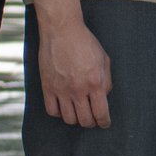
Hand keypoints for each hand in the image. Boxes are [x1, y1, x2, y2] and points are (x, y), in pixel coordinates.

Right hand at [39, 13, 113, 127]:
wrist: (62, 31)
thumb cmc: (85, 43)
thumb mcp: (104, 60)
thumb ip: (107, 81)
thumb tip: (104, 98)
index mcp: (95, 82)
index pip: (101, 113)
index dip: (104, 122)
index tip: (105, 124)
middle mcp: (78, 89)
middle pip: (85, 120)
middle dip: (91, 123)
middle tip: (93, 119)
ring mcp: (61, 90)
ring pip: (69, 119)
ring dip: (76, 119)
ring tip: (79, 113)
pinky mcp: (48, 87)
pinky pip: (52, 111)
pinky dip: (59, 113)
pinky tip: (64, 107)